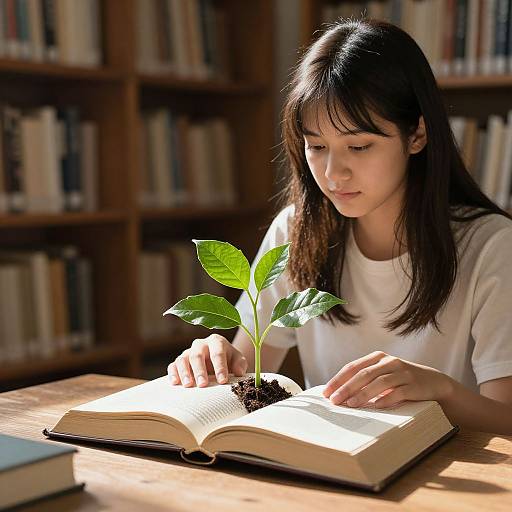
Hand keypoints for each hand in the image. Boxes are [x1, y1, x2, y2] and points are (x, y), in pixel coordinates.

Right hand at [167, 334, 247, 387]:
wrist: (218, 361)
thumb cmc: (229, 360)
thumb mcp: (238, 360)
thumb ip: (240, 364)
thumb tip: (239, 373)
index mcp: (216, 341)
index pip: (217, 353)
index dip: (220, 367)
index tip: (223, 381)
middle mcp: (200, 344)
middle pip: (197, 355)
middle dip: (200, 370)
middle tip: (203, 384)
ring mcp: (188, 352)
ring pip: (183, 359)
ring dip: (184, 372)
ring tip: (188, 385)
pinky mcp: (180, 361)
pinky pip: (173, 365)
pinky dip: (173, 373)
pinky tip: (175, 383)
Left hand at [322, 351, 454, 407]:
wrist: (433, 383)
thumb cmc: (401, 381)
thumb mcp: (382, 376)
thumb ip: (365, 380)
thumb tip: (339, 394)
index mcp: (377, 357)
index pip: (353, 367)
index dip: (338, 379)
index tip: (326, 392)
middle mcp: (389, 362)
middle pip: (363, 374)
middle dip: (346, 387)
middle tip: (334, 400)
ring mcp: (402, 372)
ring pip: (379, 382)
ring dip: (363, 393)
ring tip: (350, 404)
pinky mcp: (414, 384)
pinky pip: (398, 392)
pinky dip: (385, 399)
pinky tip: (376, 407)